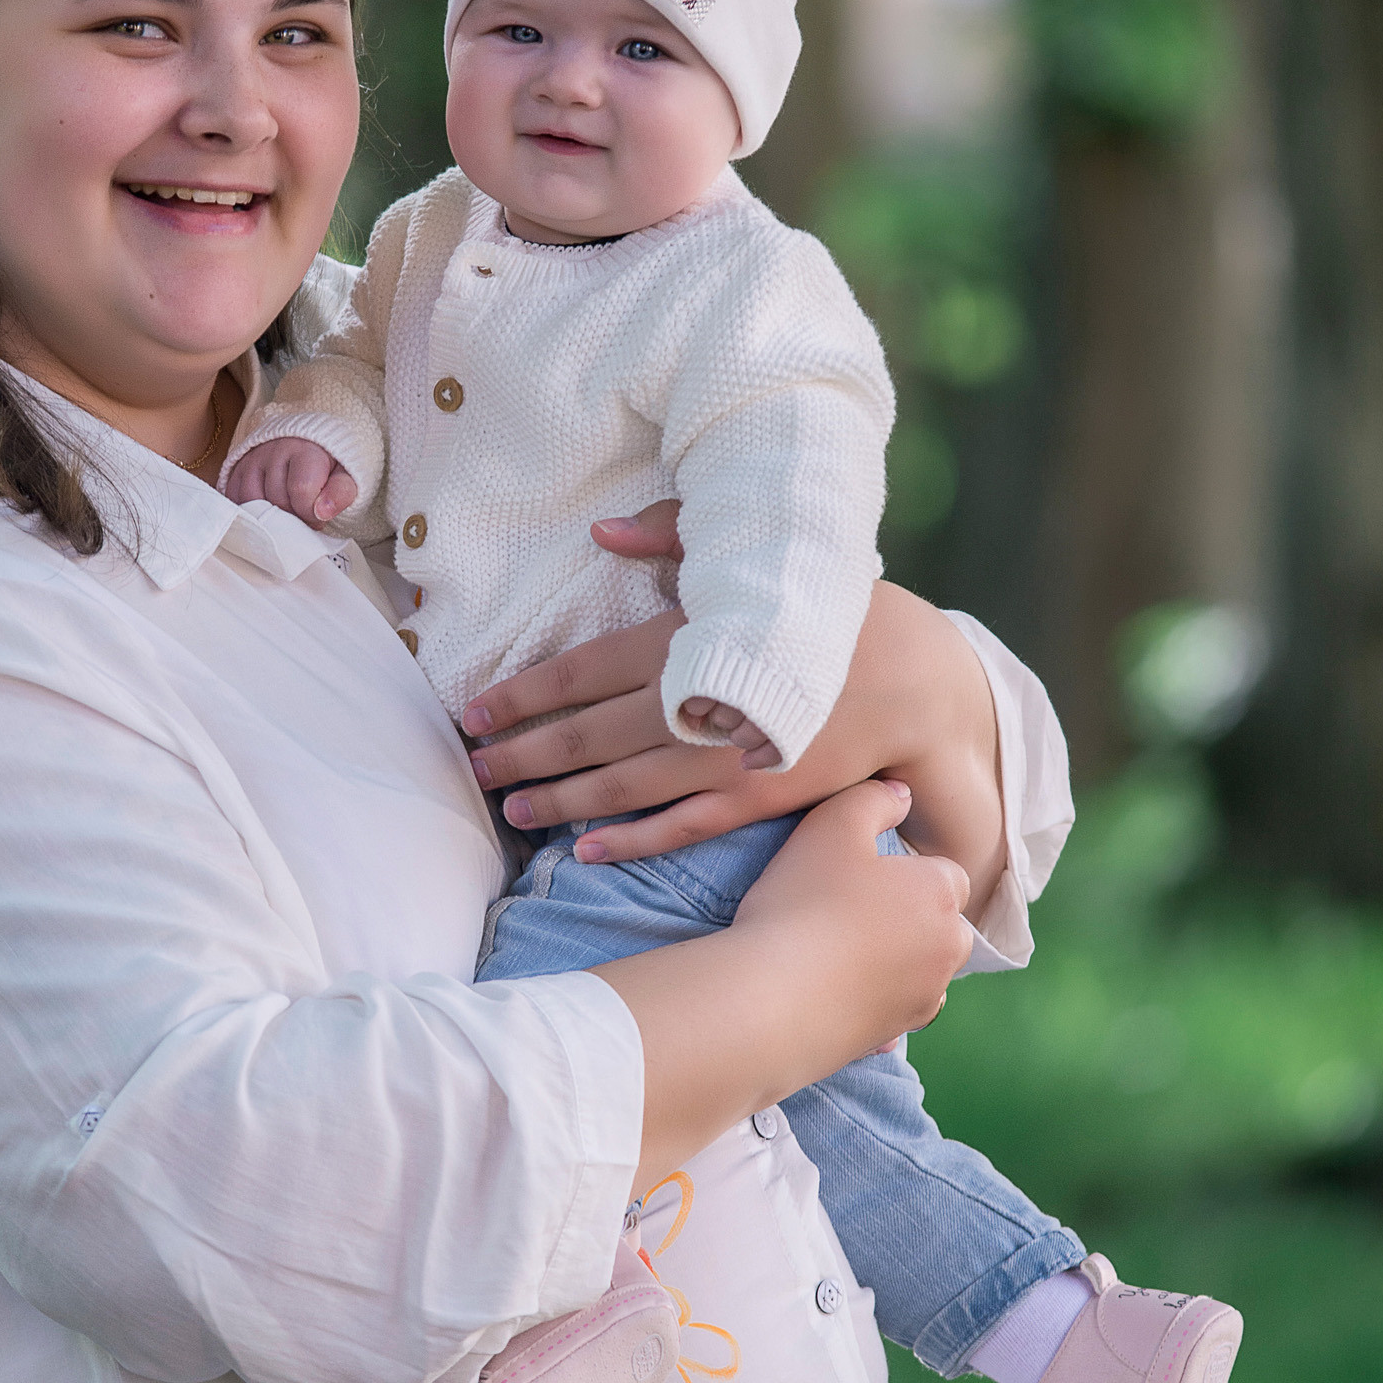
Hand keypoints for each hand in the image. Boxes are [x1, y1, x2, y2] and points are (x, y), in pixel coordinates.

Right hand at [225, 436, 357, 523]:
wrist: (308, 444)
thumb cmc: (329, 466)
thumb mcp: (347, 476)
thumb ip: (340, 493)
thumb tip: (322, 512)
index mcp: (305, 449)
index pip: (301, 490)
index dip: (311, 513)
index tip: (318, 517)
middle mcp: (274, 449)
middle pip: (276, 500)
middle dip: (292, 517)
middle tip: (303, 517)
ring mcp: (252, 459)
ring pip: (252, 503)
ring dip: (270, 517)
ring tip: (286, 514)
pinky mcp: (237, 469)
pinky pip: (235, 499)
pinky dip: (250, 512)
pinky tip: (267, 513)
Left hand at [462, 501, 792, 861]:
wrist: (911, 674)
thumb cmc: (825, 609)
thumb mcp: (747, 558)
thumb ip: (669, 540)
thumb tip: (601, 531)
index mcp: (679, 641)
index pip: (575, 673)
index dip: (519, 696)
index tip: (472, 712)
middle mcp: (688, 702)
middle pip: (584, 735)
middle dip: (523, 753)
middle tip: (474, 769)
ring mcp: (720, 757)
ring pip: (621, 787)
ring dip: (561, 801)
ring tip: (513, 810)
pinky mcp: (754, 797)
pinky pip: (679, 827)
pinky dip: (631, 842)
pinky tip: (588, 852)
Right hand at [730, 778, 972, 1046]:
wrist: (772, 998)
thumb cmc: (803, 903)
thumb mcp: (832, 825)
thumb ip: (873, 799)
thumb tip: (901, 795)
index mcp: (941, 894)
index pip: (946, 875)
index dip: (905, 873)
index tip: (861, 877)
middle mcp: (947, 949)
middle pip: (941, 927)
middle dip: (909, 921)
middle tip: (848, 913)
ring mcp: (923, 999)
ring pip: (921, 973)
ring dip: (895, 964)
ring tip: (837, 955)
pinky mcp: (893, 1036)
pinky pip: (892, 1013)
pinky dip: (872, 1004)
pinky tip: (831, 994)